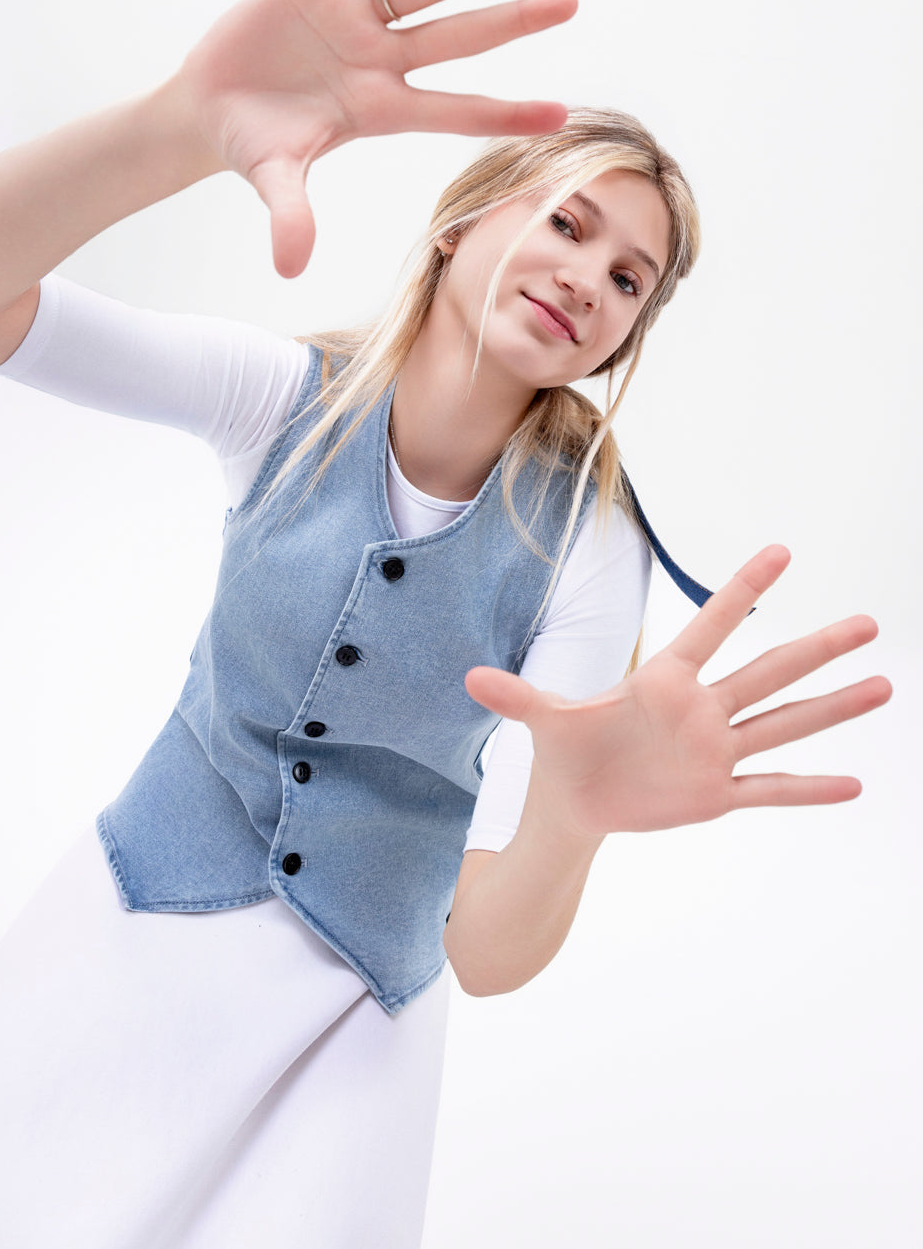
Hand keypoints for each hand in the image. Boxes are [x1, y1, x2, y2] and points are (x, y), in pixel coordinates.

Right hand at [175, 0, 576, 277]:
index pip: (456, 112)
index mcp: (379, 110)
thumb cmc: (251, 146)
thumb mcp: (272, 178)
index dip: (506, 112)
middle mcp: (380, 61)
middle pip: (458, 39)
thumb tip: (290, 267)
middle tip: (570, 1)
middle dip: (512, 22)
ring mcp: (353, 19)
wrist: (208, 107)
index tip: (562, 114)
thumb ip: (290, 215)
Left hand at [463, 546, 891, 837]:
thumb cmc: (567, 749)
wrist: (576, 801)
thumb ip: (517, 696)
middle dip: (817, 647)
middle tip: (869, 622)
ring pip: (783, 723)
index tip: (781, 551)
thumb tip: (470, 677)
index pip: (710, 626)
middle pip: (767, 672)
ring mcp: (713, 750)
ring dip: (831, 707)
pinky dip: (808, 789)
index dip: (743, 591)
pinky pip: (770, 787)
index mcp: (663, 680)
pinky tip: (855, 784)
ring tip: (883, 686)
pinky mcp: (715, 793)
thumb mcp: (543, 721)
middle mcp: (700, 709)